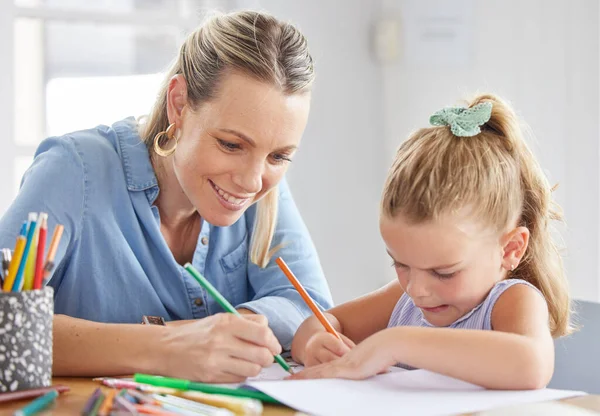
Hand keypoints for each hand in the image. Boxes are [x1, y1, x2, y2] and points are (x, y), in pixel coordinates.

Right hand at [161, 313, 281, 382]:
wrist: (166, 348)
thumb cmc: (197, 334)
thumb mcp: (220, 319)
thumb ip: (246, 323)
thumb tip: (268, 331)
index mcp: (227, 322)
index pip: (263, 332)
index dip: (273, 342)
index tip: (274, 347)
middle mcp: (222, 340)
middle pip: (262, 354)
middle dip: (268, 358)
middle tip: (265, 357)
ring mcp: (216, 359)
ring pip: (253, 369)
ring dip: (255, 368)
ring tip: (248, 362)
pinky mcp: (211, 375)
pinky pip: (239, 378)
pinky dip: (242, 375)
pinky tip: (234, 368)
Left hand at [289, 332, 393, 380]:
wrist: (389, 344)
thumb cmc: (385, 354)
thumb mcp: (375, 366)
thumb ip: (369, 371)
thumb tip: (374, 375)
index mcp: (347, 362)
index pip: (325, 369)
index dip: (312, 373)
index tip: (300, 377)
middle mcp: (341, 362)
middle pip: (318, 370)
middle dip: (303, 376)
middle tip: (288, 380)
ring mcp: (342, 365)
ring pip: (318, 372)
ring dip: (304, 377)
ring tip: (290, 381)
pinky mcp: (346, 368)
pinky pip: (325, 374)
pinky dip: (313, 377)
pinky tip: (304, 380)